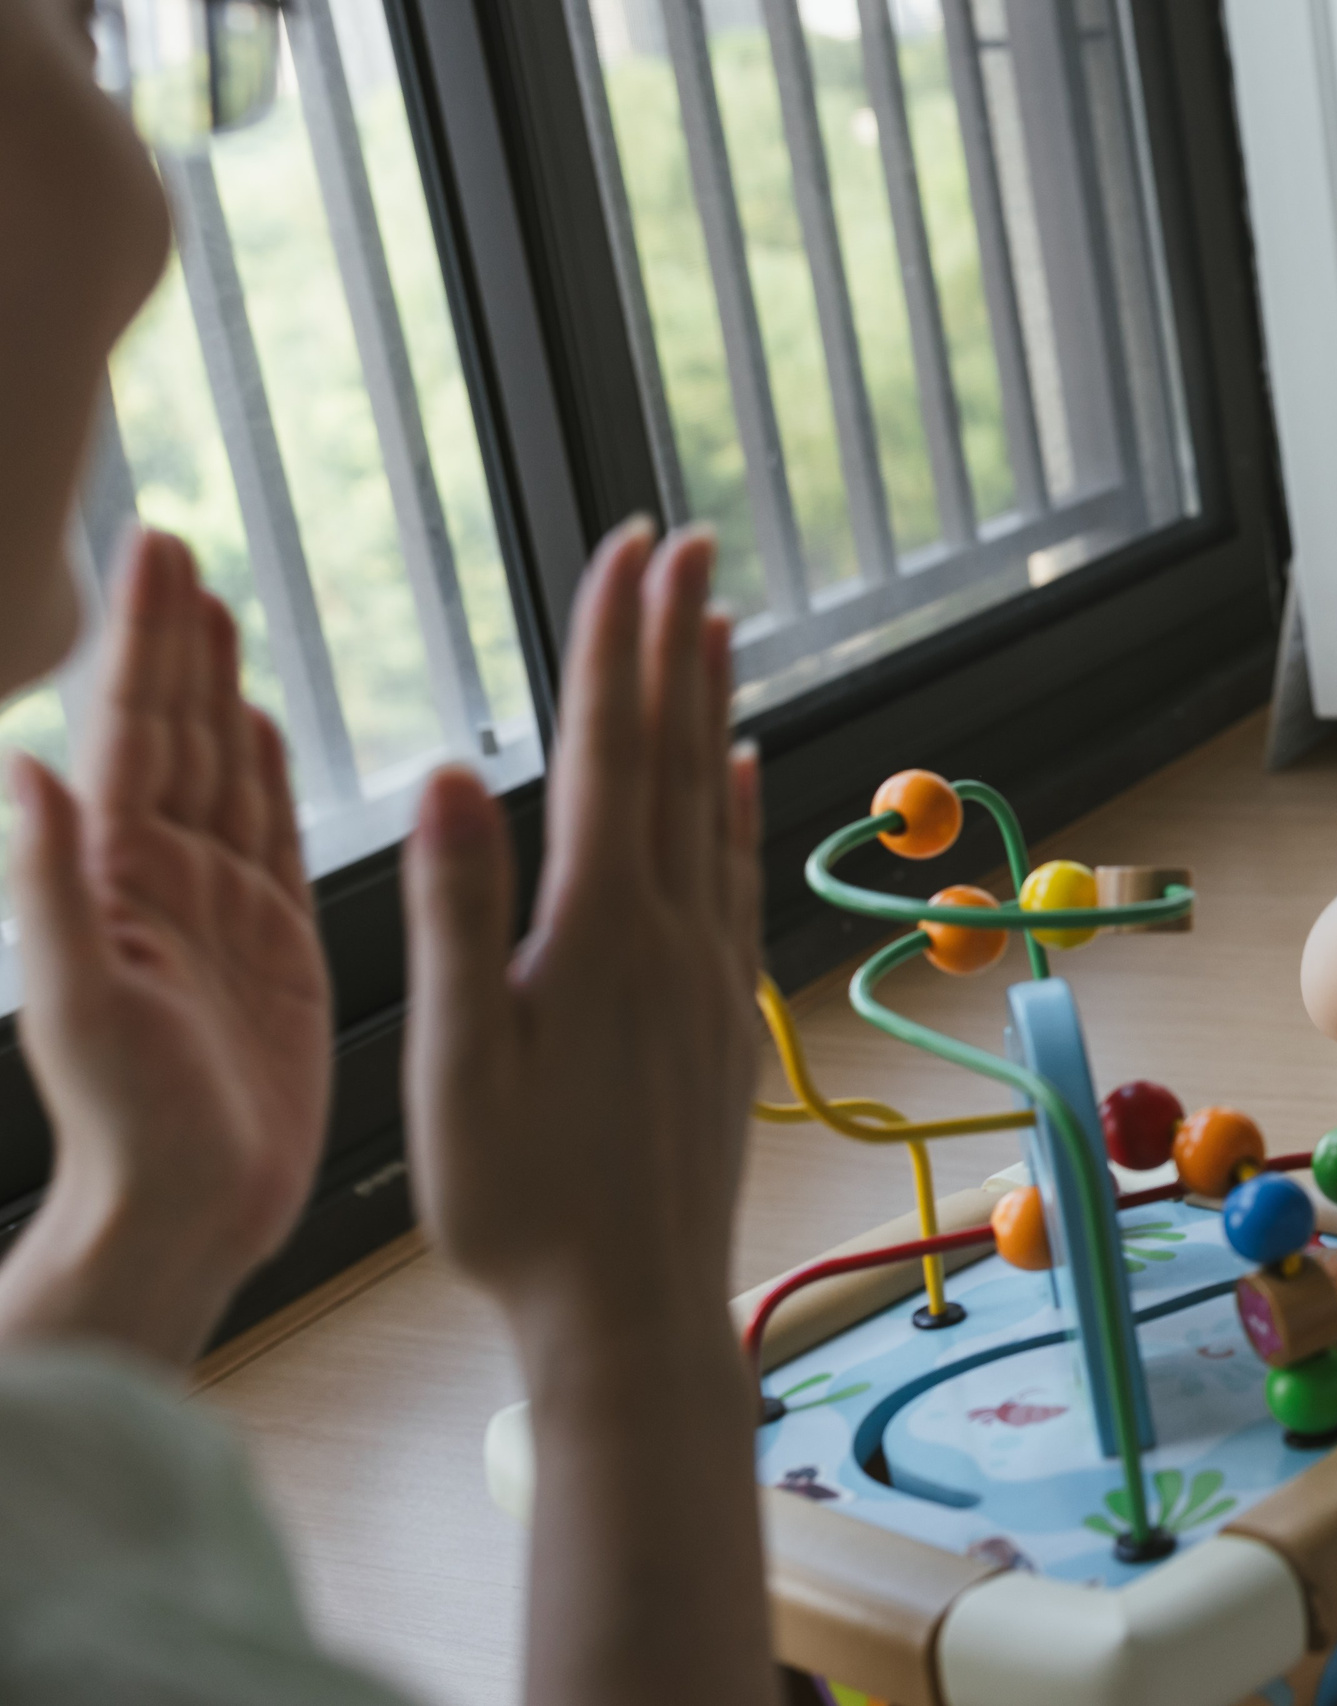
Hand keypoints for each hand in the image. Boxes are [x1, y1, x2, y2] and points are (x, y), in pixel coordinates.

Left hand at [0, 531, 330, 1364]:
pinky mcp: (274, 950)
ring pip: (223, 771)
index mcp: (119, 880)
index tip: (157, 551)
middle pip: (176, 731)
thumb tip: (29, 766)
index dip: (148, 642)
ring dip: (218, 689)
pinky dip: (267, 772)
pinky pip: (271, 837)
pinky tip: (265, 728)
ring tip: (218, 612)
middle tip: (175, 551)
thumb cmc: (126, 1128)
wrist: (184, 1215)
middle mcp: (165, 881)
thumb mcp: (76, 1006)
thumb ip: (49, 887)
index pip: (136, 733)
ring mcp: (221, 911)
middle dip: (176, 640)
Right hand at [401, 522, 760, 1332]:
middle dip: (674, 637)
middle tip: (689, 538)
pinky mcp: (723, 1009)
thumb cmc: (521, 1204)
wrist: (632, 1311)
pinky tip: (736, 769)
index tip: (632, 544)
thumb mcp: (459, 1063)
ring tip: (718, 621)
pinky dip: (734, 805)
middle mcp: (671, 931)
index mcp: (598, 929)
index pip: (607, 748)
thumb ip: (459, 915)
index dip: (617, 637)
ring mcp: (709, 969)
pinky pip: (734, 875)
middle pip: (672, 752)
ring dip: (710, 703)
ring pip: (713, 803)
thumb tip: (451, 777)